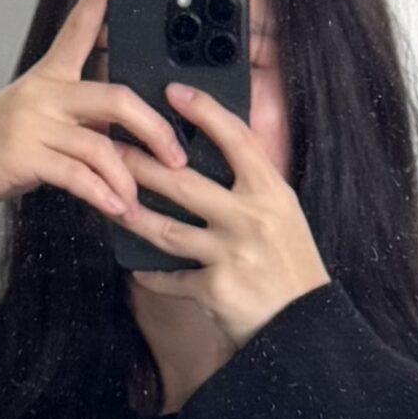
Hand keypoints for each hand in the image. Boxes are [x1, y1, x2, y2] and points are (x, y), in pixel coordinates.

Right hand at [0, 0, 189, 222]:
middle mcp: (43, 92)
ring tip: (136, 201)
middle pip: (115, 98)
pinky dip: (102, 196)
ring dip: (127, 178)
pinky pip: (78, 176)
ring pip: (101, 145)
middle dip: (154, 129)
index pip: (78, 25)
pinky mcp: (24, 156)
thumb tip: (121, 132)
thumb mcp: (34, 119)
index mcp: (47, 76)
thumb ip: (75, 118)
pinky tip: (115, 209)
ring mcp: (32, 122)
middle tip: (175, 155)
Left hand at [115, 82, 330, 343]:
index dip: (204, 111)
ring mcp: (231, 254)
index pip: (235, 139)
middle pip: (183, 182)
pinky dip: (152, 274)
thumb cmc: (293, 267)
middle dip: (141, 162)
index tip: (173, 92)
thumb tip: (214, 158)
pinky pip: (171, 277)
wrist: (307, 327)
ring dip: (132, 214)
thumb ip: (252, 188)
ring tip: (110, 201)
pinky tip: (136, 268)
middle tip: (112, 148)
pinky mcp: (214, 289)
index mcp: (272, 193)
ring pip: (166, 228)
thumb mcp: (284, 217)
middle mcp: (251, 218)